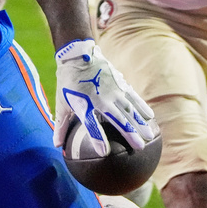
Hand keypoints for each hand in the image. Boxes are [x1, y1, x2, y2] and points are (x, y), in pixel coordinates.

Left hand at [54, 39, 157, 155]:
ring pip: (129, 108)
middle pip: (117, 118)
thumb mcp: (61, 104)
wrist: (79, 55)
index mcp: (84, 105)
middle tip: (139, 147)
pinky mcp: (120, 83)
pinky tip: (150, 116)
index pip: (91, 124)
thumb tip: (56, 146)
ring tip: (149, 135)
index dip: (97, 138)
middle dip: (129, 133)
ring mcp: (112, 90)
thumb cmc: (68, 82)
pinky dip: (142, 106)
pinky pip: (133, 96)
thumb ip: (61, 126)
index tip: (104, 152)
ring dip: (140, 122)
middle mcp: (100, 99)